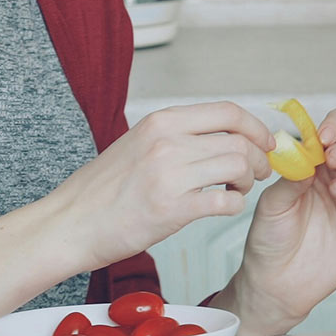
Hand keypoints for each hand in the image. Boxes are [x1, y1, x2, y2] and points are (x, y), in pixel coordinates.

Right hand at [39, 102, 274, 275]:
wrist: (69, 224)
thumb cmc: (101, 190)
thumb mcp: (138, 143)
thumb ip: (176, 136)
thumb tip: (222, 136)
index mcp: (161, 121)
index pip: (228, 112)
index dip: (256, 127)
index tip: (266, 143)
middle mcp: (167, 142)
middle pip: (240, 141)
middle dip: (258, 159)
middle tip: (256, 174)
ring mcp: (169, 175)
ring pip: (238, 167)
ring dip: (247, 182)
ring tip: (235, 191)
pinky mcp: (171, 210)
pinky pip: (225, 201)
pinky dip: (233, 205)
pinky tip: (222, 207)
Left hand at [212, 108, 335, 335]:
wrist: (276, 284)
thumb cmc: (269, 241)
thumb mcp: (272, 205)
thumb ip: (291, 179)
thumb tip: (309, 154)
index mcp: (309, 167)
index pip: (328, 135)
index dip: (333, 126)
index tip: (324, 135)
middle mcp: (332, 179)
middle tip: (332, 159)